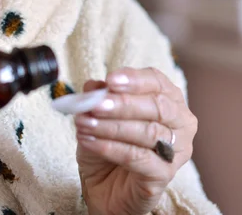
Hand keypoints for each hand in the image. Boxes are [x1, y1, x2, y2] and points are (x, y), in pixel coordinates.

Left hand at [75, 67, 197, 214]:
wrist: (105, 184)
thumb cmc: (109, 141)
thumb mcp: (98, 112)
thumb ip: (99, 96)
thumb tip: (93, 86)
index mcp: (169, 98)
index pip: (156, 82)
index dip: (134, 80)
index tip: (110, 80)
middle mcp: (180, 122)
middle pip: (157, 107)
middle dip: (124, 104)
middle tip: (95, 104)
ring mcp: (176, 151)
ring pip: (148, 132)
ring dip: (112, 127)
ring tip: (84, 123)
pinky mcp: (164, 175)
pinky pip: (138, 158)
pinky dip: (111, 147)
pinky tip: (89, 141)